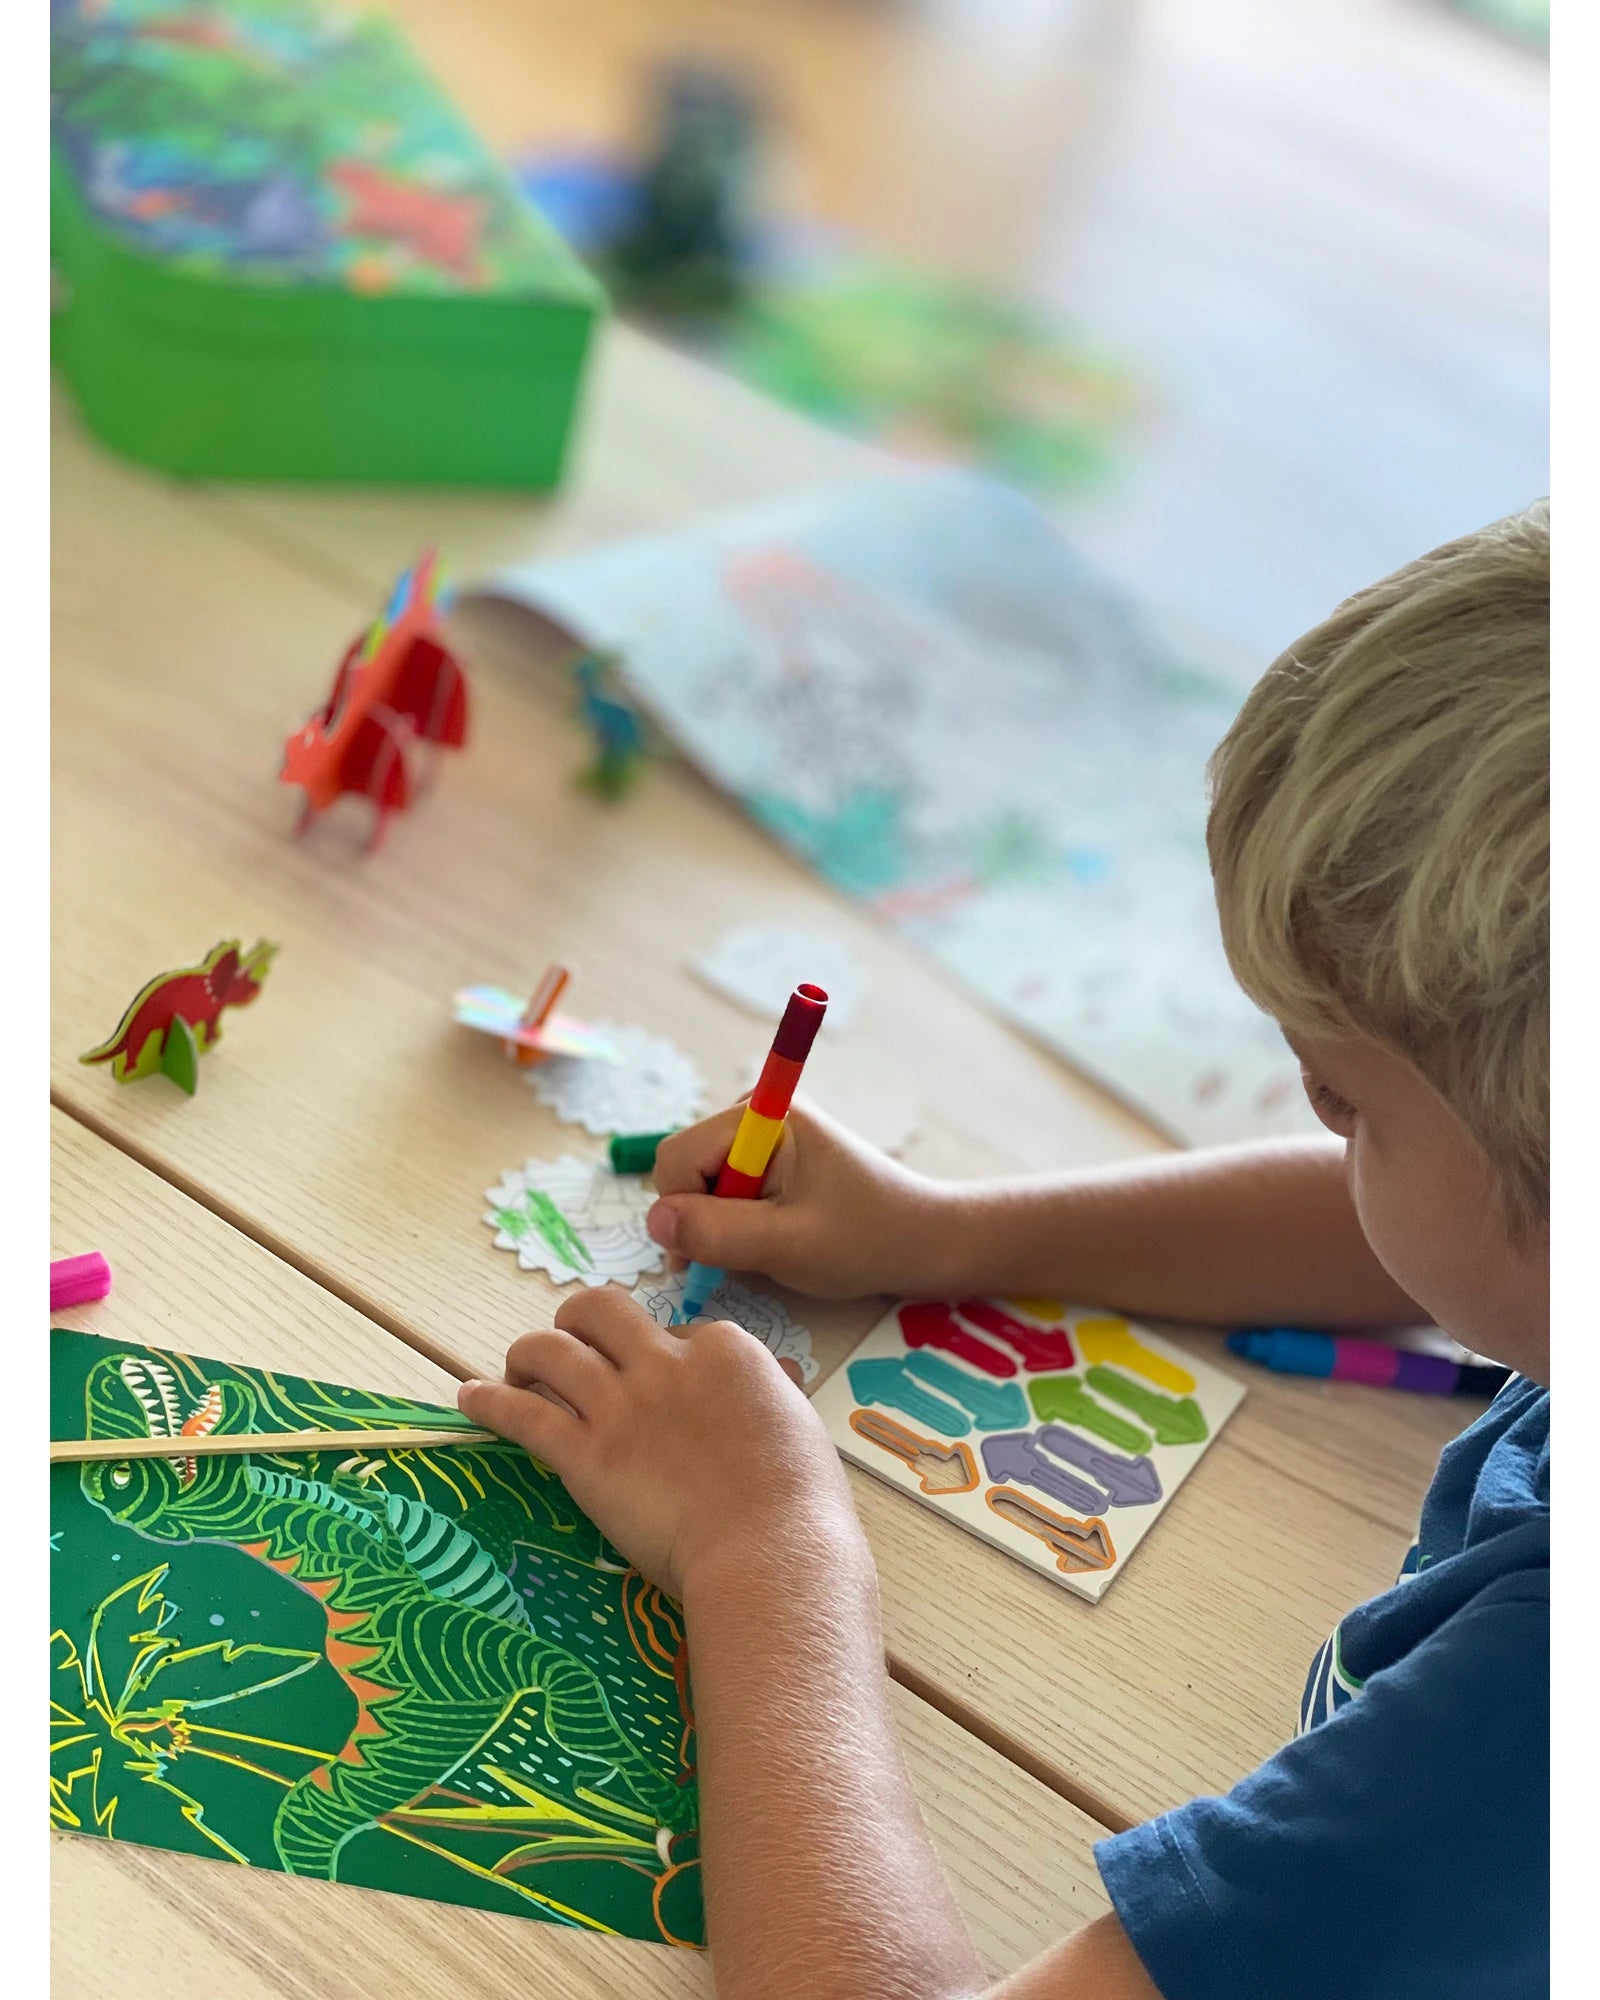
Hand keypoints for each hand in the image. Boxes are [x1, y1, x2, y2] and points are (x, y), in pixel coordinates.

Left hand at [457, 1286, 865, 1600]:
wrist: (771, 1554)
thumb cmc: (801, 1502)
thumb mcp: (800, 1423)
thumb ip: (773, 1390)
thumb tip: (777, 1376)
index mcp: (725, 1350)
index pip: (675, 1329)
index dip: (659, 1353)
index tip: (656, 1383)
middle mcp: (664, 1363)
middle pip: (599, 1311)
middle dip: (578, 1322)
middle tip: (571, 1349)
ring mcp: (620, 1407)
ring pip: (550, 1349)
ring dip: (526, 1354)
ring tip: (515, 1371)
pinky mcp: (584, 1456)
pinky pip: (521, 1414)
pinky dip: (489, 1402)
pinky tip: (470, 1399)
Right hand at [647, 1099, 959, 1299]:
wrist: (925, 1242)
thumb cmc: (867, 1241)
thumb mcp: (788, 1246)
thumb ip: (717, 1233)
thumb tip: (655, 1221)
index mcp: (764, 1115)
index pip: (677, 1158)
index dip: (680, 1211)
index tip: (708, 1259)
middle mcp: (757, 1114)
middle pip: (685, 1170)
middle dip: (702, 1220)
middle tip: (745, 1260)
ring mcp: (762, 1137)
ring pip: (701, 1187)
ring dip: (721, 1228)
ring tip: (770, 1251)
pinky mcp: (770, 1161)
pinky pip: (724, 1193)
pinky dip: (736, 1226)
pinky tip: (773, 1243)